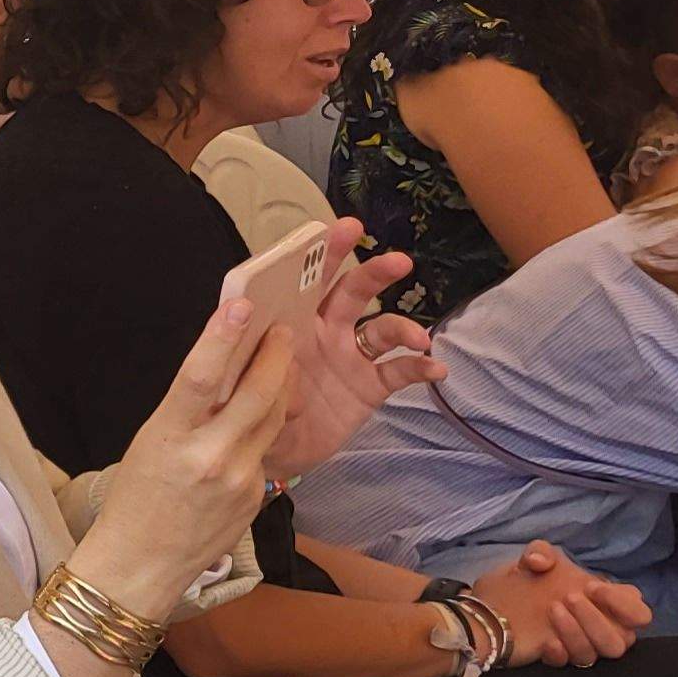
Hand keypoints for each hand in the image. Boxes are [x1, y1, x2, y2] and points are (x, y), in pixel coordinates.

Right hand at [78, 292, 297, 615]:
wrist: (141, 564)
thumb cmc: (134, 499)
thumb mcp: (149, 445)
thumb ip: (187, 412)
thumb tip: (222, 375)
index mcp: (170, 439)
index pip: (200, 377)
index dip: (222, 338)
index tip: (241, 306)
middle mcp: (210, 457)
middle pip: (257, 394)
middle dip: (275, 356)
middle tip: (283, 329)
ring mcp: (240, 480)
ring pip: (273, 419)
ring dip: (281, 385)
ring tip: (282, 359)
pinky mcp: (258, 497)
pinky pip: (266, 450)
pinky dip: (264, 427)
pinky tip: (260, 416)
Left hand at [260, 220, 442, 476]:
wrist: (264, 448)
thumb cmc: (246, 401)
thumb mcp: (241, 378)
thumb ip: (258, 362)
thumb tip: (279, 361)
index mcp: (290, 318)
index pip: (308, 278)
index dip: (326, 253)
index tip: (345, 228)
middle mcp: (324, 330)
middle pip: (352, 292)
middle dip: (374, 273)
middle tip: (399, 261)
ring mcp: (350, 357)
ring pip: (383, 329)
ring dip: (404, 327)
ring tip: (419, 337)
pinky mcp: (368, 387)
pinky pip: (398, 371)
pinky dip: (419, 367)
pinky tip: (436, 368)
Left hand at [474, 540, 650, 667]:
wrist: (495, 602)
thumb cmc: (528, 579)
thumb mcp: (534, 558)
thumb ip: (540, 551)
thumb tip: (540, 561)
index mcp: (609, 604)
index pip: (639, 614)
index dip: (625, 605)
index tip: (593, 587)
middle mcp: (602, 628)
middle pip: (623, 640)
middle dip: (597, 619)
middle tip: (570, 598)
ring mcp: (582, 645)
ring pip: (597, 654)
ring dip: (578, 632)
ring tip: (553, 609)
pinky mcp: (560, 657)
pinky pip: (569, 664)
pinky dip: (560, 653)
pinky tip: (546, 641)